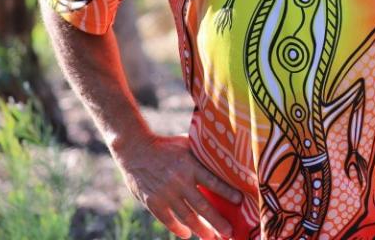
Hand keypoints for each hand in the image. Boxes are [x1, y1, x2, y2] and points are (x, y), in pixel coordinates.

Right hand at [112, 133, 242, 238]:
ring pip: (187, 216)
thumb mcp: (186, 143)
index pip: (213, 181)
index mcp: (190, 164)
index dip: (227, 192)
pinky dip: (178, 228)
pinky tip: (186, 233)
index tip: (240, 201)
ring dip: (200, 229)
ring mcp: (165, 193)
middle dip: (217, 221)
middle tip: (229, 232)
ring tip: (211, 238)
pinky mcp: (152, 201)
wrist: (135, 149)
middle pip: (202, 206)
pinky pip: (168, 220)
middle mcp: (179, 180)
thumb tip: (223, 154)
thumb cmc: (165, 145)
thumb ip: (202, 152)